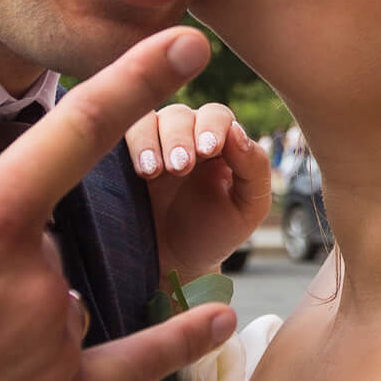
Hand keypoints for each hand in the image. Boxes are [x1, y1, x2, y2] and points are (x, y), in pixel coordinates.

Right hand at [0, 28, 239, 380]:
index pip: (75, 132)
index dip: (138, 79)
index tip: (189, 43)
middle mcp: (31, 279)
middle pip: (44, 245)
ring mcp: (50, 344)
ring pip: (59, 301)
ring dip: (15, 319)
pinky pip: (134, 364)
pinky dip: (180, 344)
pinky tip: (220, 321)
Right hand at [126, 101, 275, 277]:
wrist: (175, 265)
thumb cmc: (216, 232)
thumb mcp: (249, 206)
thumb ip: (253, 167)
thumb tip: (237, 130)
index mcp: (221, 143)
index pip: (217, 116)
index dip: (212, 127)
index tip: (207, 151)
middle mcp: (187, 136)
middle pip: (182, 115)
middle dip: (180, 138)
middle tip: (181, 168)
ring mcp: (155, 146)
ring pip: (150, 120)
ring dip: (152, 140)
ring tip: (155, 173)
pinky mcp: (128, 159)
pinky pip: (126, 135)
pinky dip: (133, 145)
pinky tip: (141, 170)